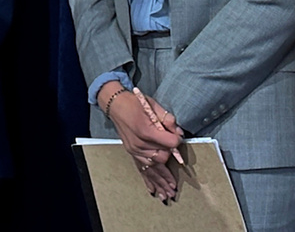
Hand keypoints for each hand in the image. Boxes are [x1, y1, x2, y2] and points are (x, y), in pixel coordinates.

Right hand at [98, 82, 182, 200]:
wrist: (115, 104)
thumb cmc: (134, 102)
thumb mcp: (153, 105)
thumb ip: (167, 119)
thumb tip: (179, 132)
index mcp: (145, 129)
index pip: (169, 143)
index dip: (176, 141)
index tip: (177, 137)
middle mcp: (138, 143)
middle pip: (161, 157)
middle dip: (170, 158)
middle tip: (177, 159)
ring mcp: (133, 149)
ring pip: (152, 168)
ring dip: (162, 179)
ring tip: (171, 191)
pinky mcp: (131, 152)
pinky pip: (141, 169)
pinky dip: (149, 180)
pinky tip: (155, 190)